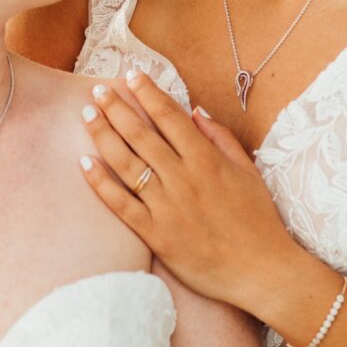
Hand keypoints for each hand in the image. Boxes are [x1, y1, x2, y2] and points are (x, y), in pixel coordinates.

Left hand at [78, 68, 289, 304]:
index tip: (131, 75)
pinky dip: (101, 183)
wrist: (261, 271)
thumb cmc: (259, 222)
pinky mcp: (156, 235)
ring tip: (87, 115)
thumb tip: (196, 111)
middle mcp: (183, 178)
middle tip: (97, 90)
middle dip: (116, 107)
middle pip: (141, 135)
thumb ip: (221, 139)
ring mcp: (167, 207)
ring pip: (126, 164)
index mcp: (206, 160)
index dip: (148, 93)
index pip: (170, 116)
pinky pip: (121, 204)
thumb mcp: (248, 172)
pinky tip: (85, 163)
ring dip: (103, 135)